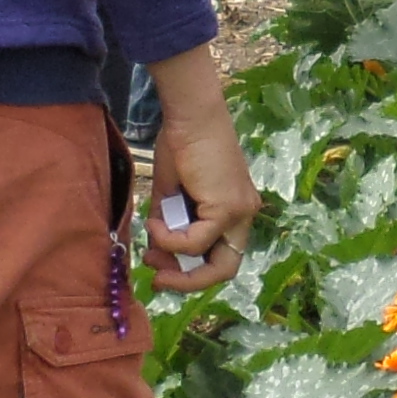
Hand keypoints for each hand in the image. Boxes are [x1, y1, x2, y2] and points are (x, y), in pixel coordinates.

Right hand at [141, 52, 260, 297]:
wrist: (189, 116)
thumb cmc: (181, 145)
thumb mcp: (172, 195)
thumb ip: (170, 226)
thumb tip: (157, 255)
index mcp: (235, 211)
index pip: (221, 256)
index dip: (191, 270)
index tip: (160, 267)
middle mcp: (245, 216)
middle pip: (225, 270)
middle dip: (189, 281)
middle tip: (158, 278)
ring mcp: (240, 213)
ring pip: (215, 264)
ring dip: (175, 260)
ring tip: (151, 244)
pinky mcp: (228, 208)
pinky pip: (196, 241)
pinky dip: (171, 239)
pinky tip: (156, 222)